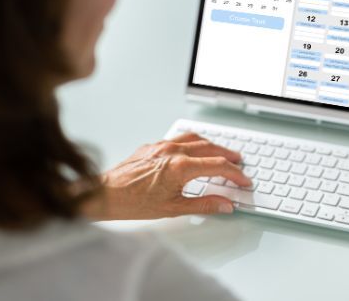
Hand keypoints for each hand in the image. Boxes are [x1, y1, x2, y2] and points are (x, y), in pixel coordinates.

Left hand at [83, 132, 250, 220]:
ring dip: (212, 145)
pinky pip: (179, 138)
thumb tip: (225, 205)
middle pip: (211, 148)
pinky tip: (194, 150)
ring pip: (195, 138)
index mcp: (180, 167)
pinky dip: (193, 143)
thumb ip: (204, 205)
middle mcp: (173, 152)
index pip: (218, 166)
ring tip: (221, 153)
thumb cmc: (133, 203)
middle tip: (239, 162)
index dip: (235, 174)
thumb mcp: (173, 209)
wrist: (105, 195)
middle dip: (228, 155)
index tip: (243, 180)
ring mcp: (162, 145)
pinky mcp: (152, 145)